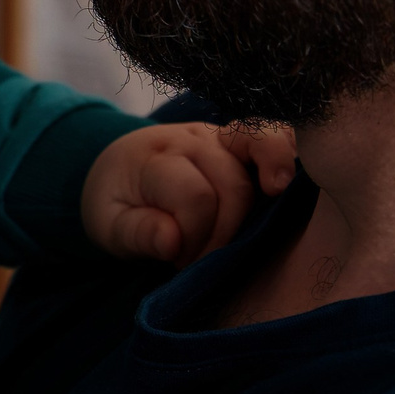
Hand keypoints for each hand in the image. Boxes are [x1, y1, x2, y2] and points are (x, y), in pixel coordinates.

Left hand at [83, 121, 298, 265]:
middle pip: (233, 185)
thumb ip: (137, 233)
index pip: (195, 197)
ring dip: (264, 198)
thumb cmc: (117, 203)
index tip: (178, 259)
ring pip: (261, 150)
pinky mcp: (240, 138)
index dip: (195, 237)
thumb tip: (173, 242)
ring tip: (256, 224)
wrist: (118, 171)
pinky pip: (274, 134)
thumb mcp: (108, 226)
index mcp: (153, 158)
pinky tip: (286, 184)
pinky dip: (286, 155)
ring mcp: (218, 134)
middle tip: (202, 258)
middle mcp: (189, 138)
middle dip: (225, 232)